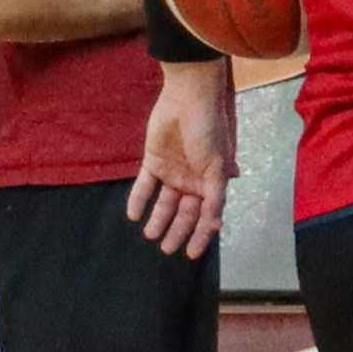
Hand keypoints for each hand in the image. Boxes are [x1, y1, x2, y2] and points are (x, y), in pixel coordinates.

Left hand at [129, 65, 232, 259]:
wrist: (188, 98)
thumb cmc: (210, 127)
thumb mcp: (219, 162)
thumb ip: (216, 192)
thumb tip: (218, 218)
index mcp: (213, 181)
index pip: (208, 214)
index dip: (202, 234)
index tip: (193, 253)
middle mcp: (194, 180)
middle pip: (185, 212)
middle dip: (178, 231)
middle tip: (167, 249)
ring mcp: (173, 171)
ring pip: (165, 202)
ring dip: (158, 219)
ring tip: (150, 235)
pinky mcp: (154, 161)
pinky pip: (144, 185)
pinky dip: (139, 199)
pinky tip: (133, 215)